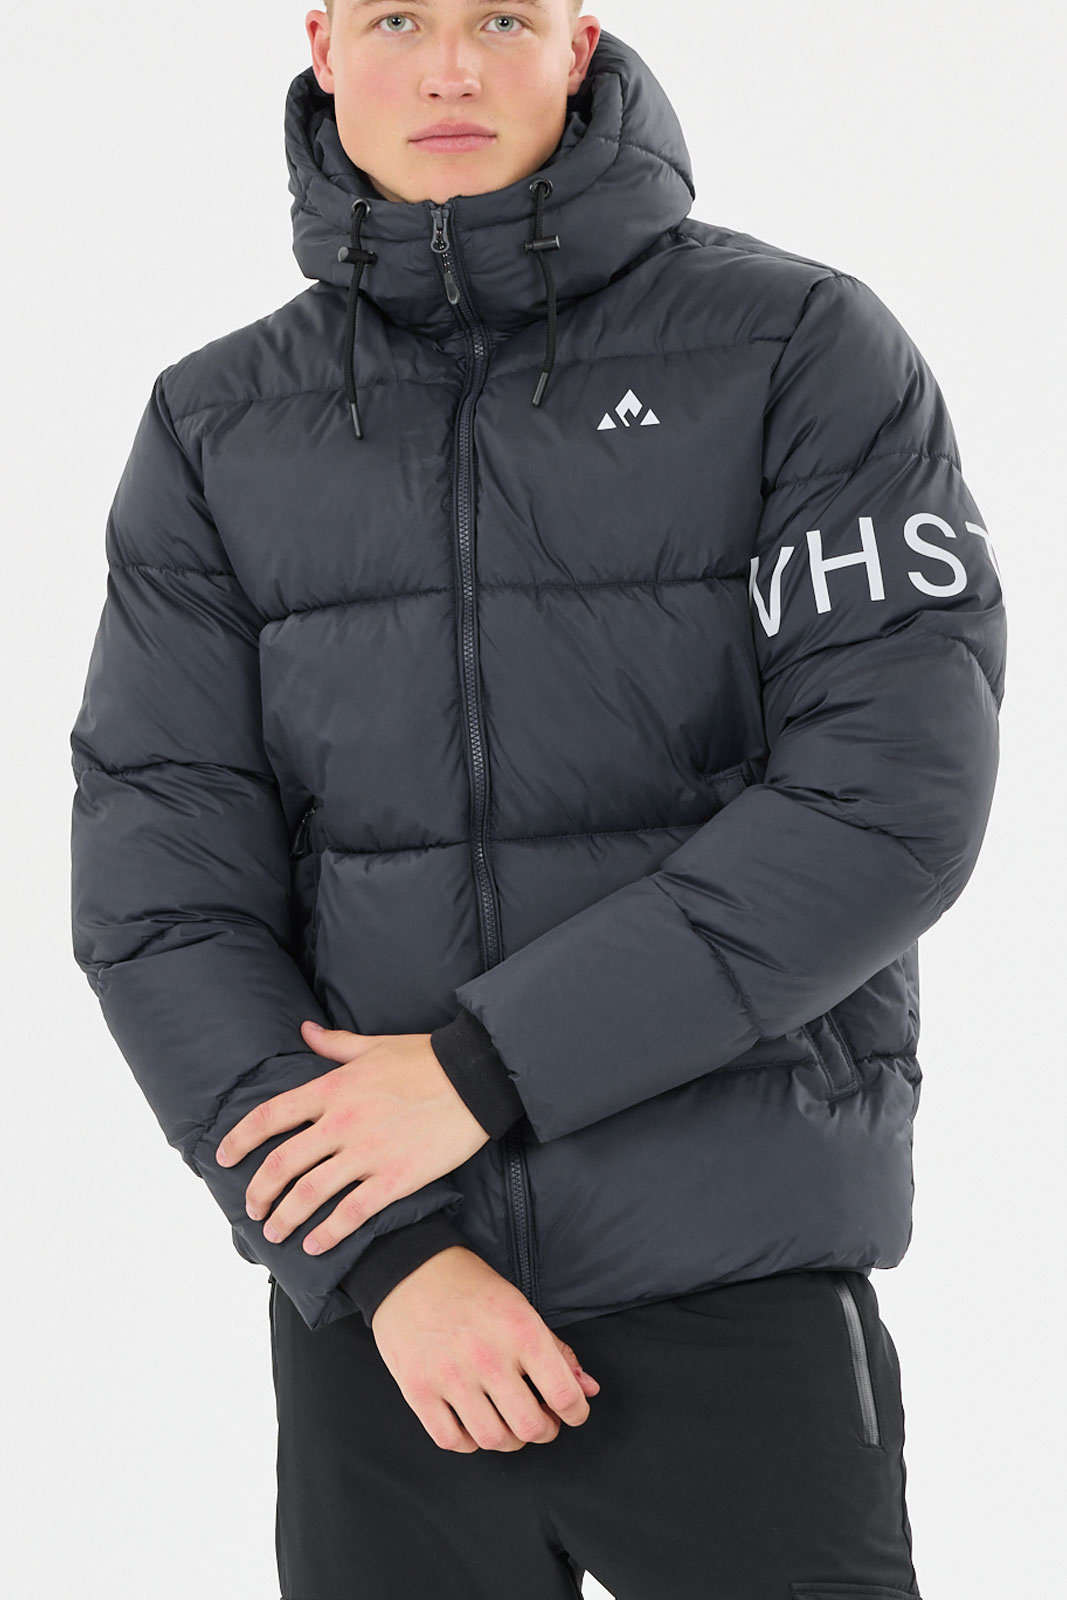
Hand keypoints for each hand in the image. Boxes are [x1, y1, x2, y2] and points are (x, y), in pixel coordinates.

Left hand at [215, 1022, 489, 1256]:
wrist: (475, 1078)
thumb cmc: (425, 1058)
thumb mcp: (374, 1045)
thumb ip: (334, 1044)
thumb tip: (305, 1030)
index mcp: (333, 1088)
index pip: (270, 1116)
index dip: (240, 1139)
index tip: (224, 1157)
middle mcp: (342, 1122)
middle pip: (282, 1164)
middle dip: (259, 1191)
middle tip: (252, 1208)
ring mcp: (367, 1153)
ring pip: (310, 1194)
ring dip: (286, 1217)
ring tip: (275, 1232)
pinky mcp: (395, 1178)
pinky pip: (352, 1213)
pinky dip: (329, 1233)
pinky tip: (315, 1245)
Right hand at [370, 1247, 602, 1451]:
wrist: (409, 1269)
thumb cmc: (470, 1286)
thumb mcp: (520, 1306)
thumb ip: (556, 1351)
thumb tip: (587, 1389)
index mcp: (519, 1331)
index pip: (563, 1393)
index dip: (577, 1412)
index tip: (573, 1412)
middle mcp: (487, 1357)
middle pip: (530, 1427)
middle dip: (545, 1430)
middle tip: (542, 1419)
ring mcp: (450, 1376)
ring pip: (493, 1439)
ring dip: (510, 1440)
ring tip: (509, 1423)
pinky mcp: (418, 1390)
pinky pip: (452, 1440)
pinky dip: (469, 1442)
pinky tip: (474, 1423)